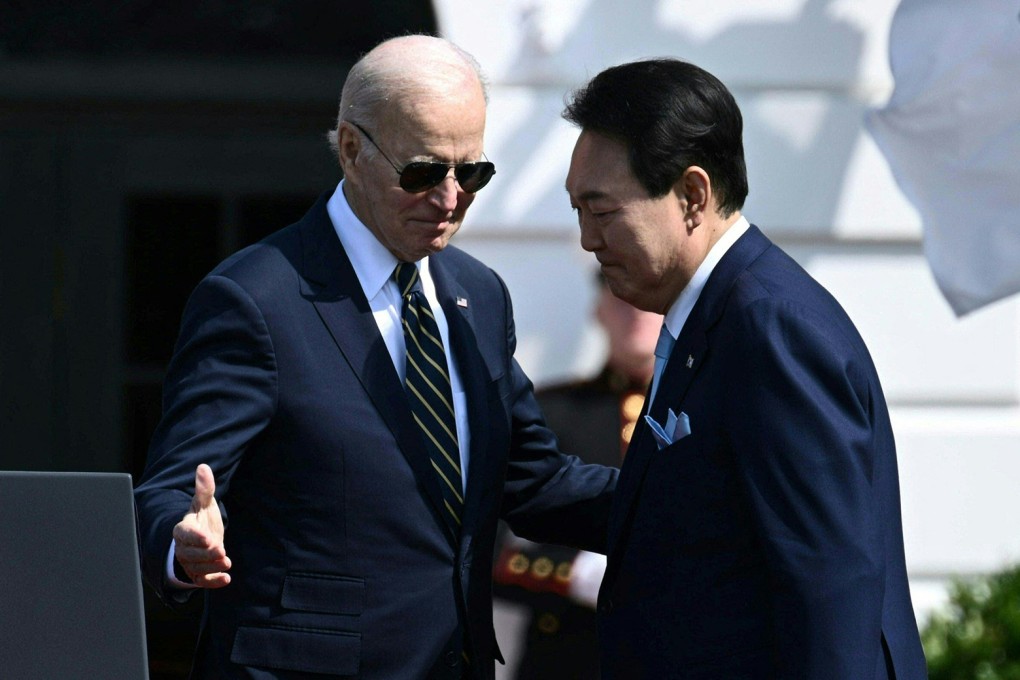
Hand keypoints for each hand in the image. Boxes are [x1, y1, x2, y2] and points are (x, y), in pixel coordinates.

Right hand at [172, 464, 231, 587]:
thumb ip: (205, 488)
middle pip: (190, 553)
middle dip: (205, 554)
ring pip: (196, 567)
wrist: (202, 538)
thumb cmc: (202, 519)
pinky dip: (213, 582)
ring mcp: (189, 562)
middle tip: (222, 551)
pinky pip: (202, 580)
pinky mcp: (197, 573)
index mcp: (183, 529)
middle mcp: (183, 547)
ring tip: (227, 563)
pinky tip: (226, 579)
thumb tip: (203, 467)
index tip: (207, 537)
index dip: (195, 537)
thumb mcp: (204, 503)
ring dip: (211, 567)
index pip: (185, 534)